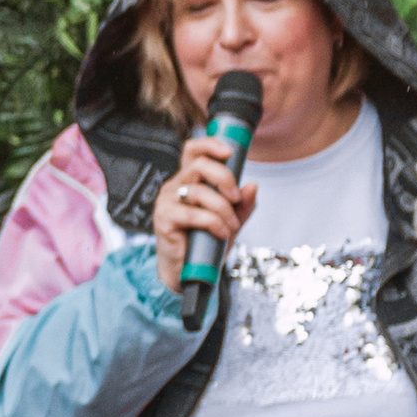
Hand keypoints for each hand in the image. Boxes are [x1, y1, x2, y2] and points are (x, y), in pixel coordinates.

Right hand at [153, 126, 257, 291]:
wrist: (186, 272)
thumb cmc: (204, 242)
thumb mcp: (230, 220)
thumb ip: (242, 205)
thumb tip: (252, 186)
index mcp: (188, 180)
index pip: (193, 149)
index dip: (210, 144)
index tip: (230, 152)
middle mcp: (175, 186)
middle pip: (199, 165)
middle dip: (224, 178)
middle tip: (236, 198)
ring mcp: (167, 201)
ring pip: (199, 191)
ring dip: (223, 209)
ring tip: (231, 226)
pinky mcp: (164, 219)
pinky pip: (194, 214)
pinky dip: (214, 223)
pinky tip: (220, 233)